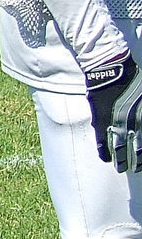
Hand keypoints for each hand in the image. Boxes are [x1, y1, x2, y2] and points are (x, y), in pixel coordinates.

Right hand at [85, 54, 141, 171]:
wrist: (109, 71)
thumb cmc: (133, 81)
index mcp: (140, 120)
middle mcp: (129, 124)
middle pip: (134, 149)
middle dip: (134, 160)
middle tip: (134, 167)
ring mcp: (113, 123)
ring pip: (117, 148)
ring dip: (120, 159)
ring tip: (120, 167)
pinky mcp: (100, 120)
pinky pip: (101, 140)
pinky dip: (104, 151)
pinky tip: (105, 158)